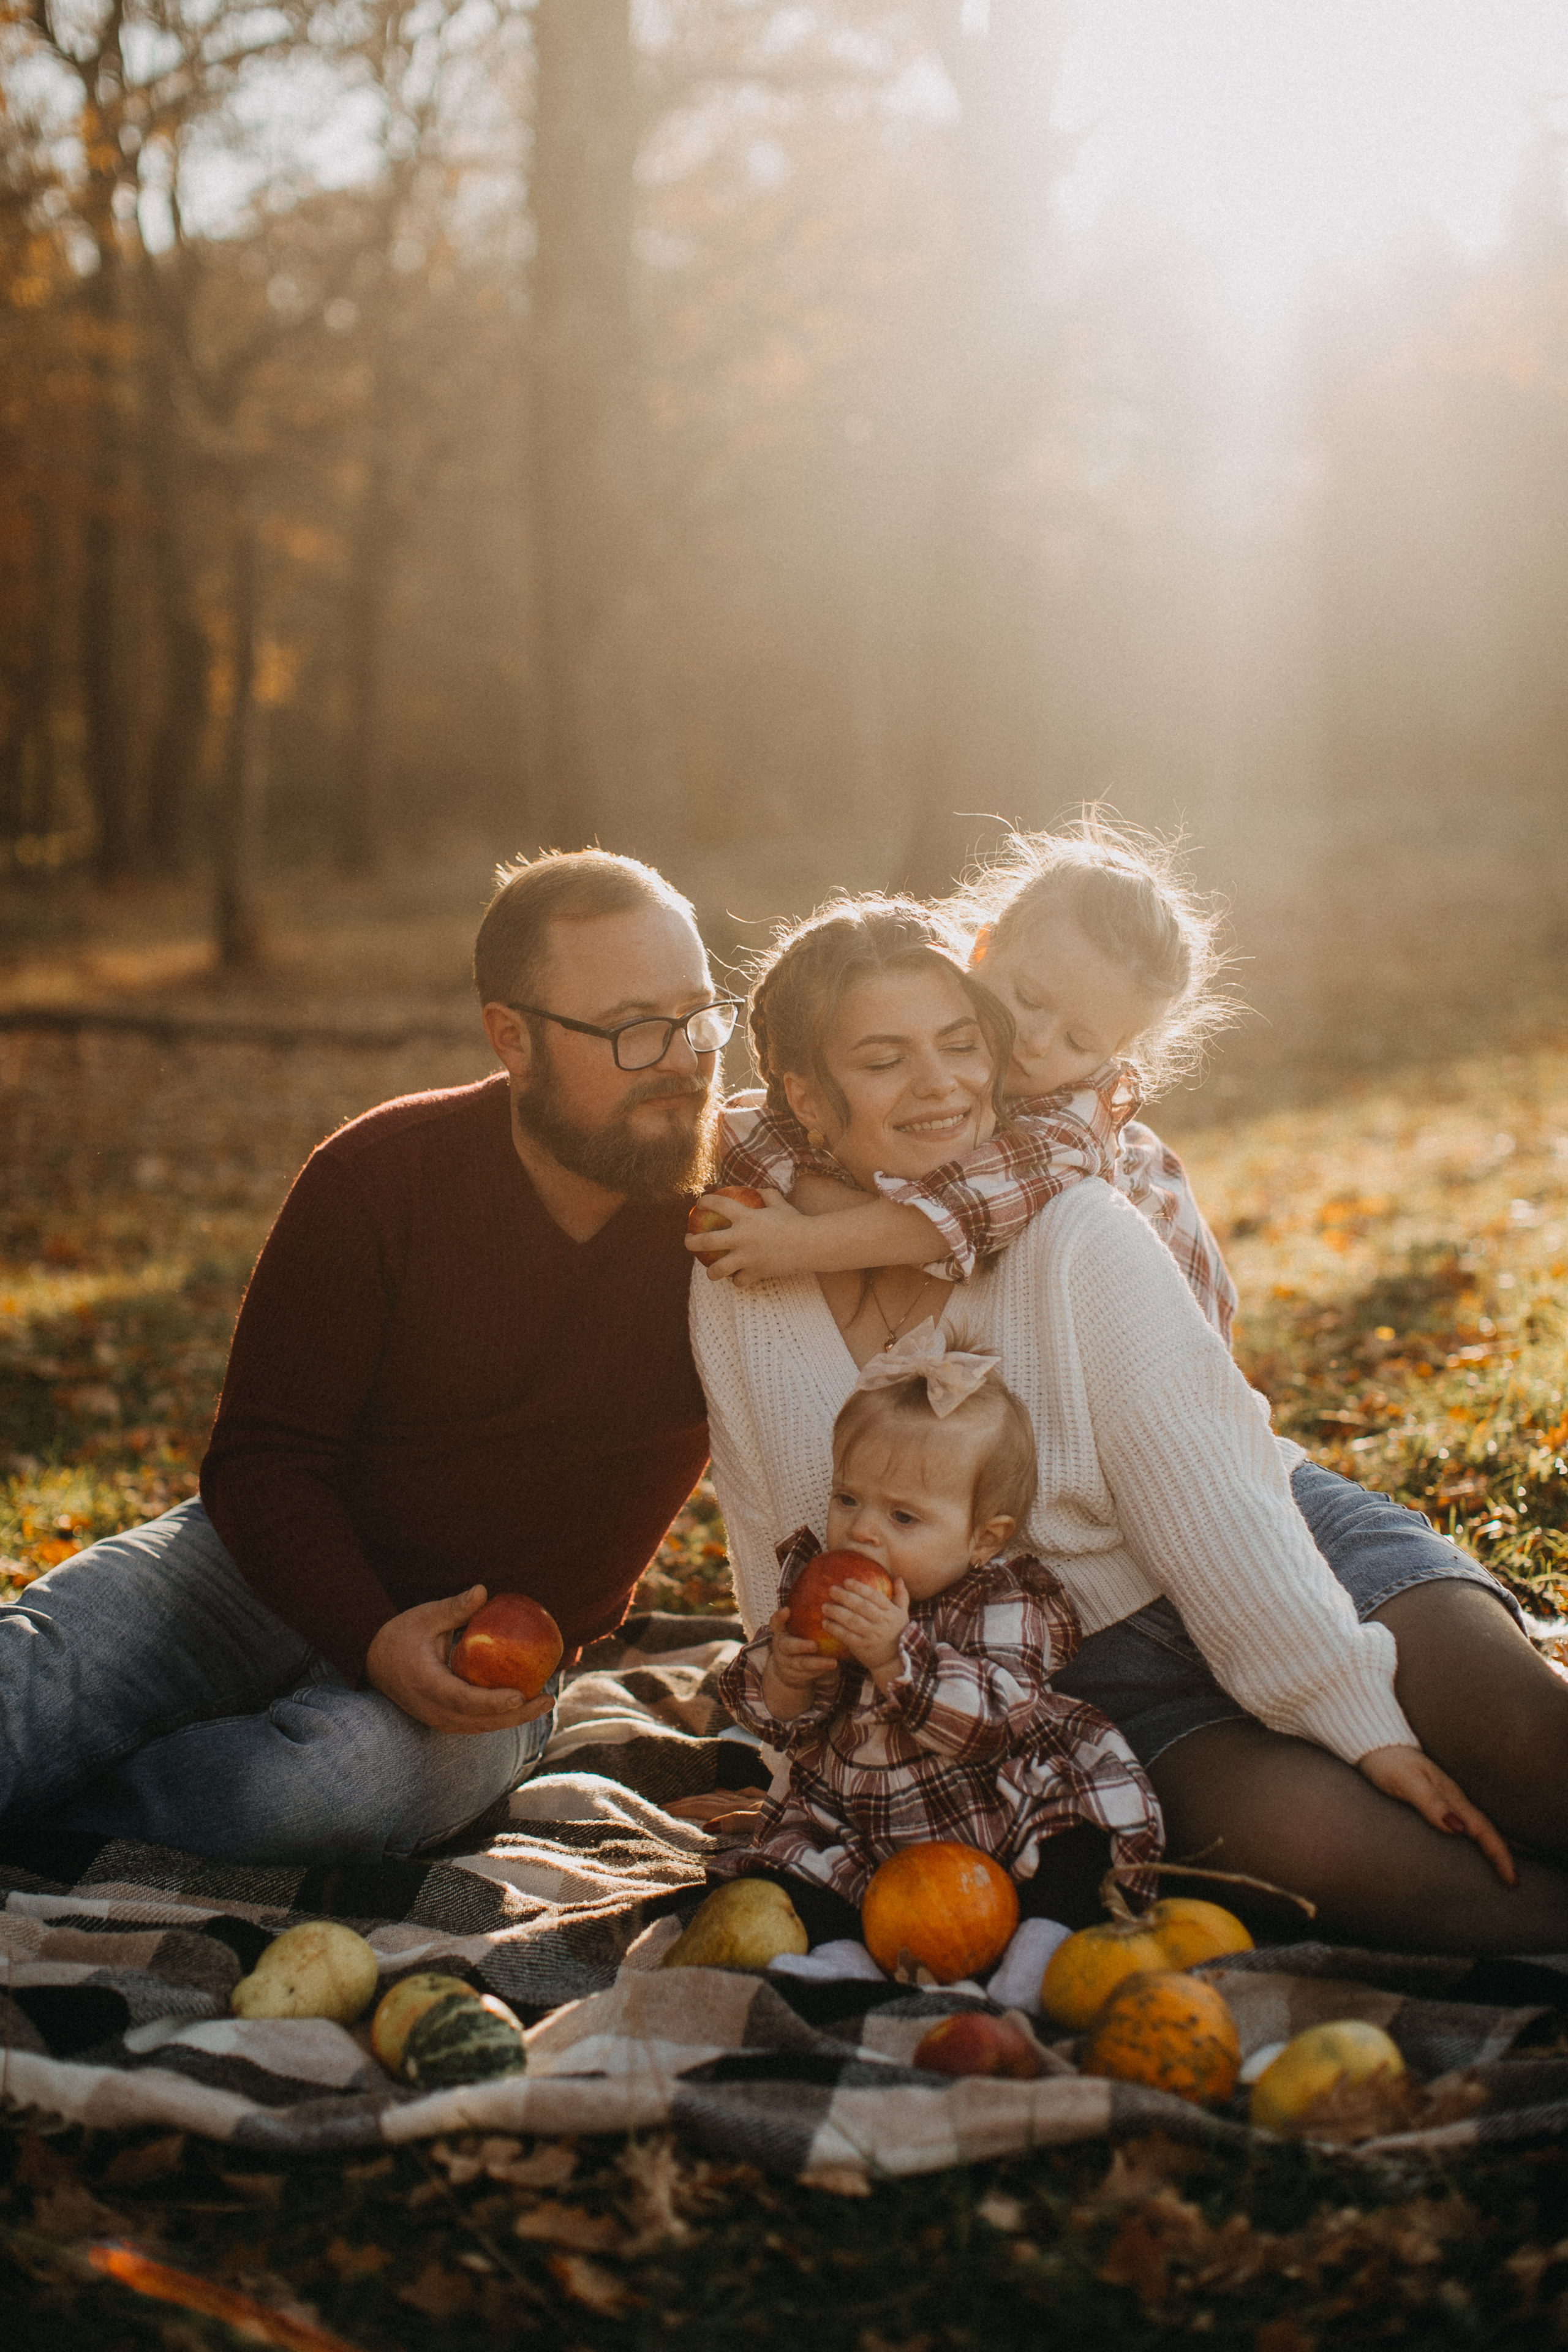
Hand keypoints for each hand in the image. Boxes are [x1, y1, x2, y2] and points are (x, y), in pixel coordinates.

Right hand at [364, 1585, 556, 1735]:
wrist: (374, 1660)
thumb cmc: (401, 1634)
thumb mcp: (425, 1616)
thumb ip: (454, 1608)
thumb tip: (483, 1591)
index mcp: (426, 1684)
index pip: (463, 1699)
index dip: (492, 1701)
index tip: (520, 1696)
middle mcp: (433, 1708)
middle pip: (479, 1721)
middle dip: (516, 1715)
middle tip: (548, 1699)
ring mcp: (438, 1718)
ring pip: (480, 1727)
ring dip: (513, 1719)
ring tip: (544, 1701)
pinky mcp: (444, 1719)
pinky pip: (476, 1723)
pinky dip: (500, 1717)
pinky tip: (523, 1703)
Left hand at [685, 1189, 809, 1286]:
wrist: (810, 1244)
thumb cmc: (795, 1221)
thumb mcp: (780, 1203)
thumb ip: (768, 1195)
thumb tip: (760, 1189)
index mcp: (745, 1217)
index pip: (717, 1204)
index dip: (705, 1201)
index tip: (699, 1203)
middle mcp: (741, 1238)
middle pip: (706, 1241)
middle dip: (691, 1241)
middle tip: (688, 1240)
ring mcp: (746, 1257)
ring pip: (718, 1269)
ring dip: (712, 1271)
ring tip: (711, 1271)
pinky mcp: (756, 1272)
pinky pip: (740, 1280)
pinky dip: (739, 1280)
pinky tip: (738, 1278)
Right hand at [759, 1609, 841, 1718]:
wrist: (787, 1669)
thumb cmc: (798, 1639)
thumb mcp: (796, 1628)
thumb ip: (805, 1615)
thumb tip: (830, 1591)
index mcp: (780, 1632)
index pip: (776, 1622)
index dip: (779, 1617)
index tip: (787, 1610)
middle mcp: (780, 1647)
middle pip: (787, 1646)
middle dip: (800, 1646)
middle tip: (814, 1645)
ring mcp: (786, 1663)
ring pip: (800, 1664)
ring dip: (817, 1663)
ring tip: (832, 1662)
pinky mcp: (794, 1676)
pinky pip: (808, 1675)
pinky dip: (820, 1672)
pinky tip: (832, 1667)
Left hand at [821, 1576, 910, 1677]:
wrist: (894, 1661)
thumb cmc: (897, 1633)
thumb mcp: (902, 1614)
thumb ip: (901, 1595)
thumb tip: (899, 1578)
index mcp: (891, 1612)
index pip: (875, 1597)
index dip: (860, 1588)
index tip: (846, 1581)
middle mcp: (882, 1623)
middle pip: (862, 1607)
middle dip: (845, 1597)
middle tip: (831, 1589)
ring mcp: (872, 1636)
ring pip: (853, 1621)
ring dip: (837, 1613)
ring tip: (825, 1606)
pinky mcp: (863, 1647)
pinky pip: (847, 1637)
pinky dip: (836, 1630)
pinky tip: (825, 1623)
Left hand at [1358, 1744, 1516, 1884]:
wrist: (1372, 1744)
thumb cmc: (1388, 1763)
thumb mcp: (1407, 1782)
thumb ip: (1430, 1802)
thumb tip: (1459, 1828)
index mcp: (1451, 1797)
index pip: (1483, 1829)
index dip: (1499, 1854)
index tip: (1511, 1878)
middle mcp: (1452, 1799)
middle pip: (1484, 1830)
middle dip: (1500, 1855)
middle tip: (1513, 1882)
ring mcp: (1443, 1800)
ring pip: (1473, 1827)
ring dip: (1489, 1847)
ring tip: (1499, 1870)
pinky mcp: (1431, 1801)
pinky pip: (1458, 1824)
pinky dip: (1470, 1838)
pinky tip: (1468, 1847)